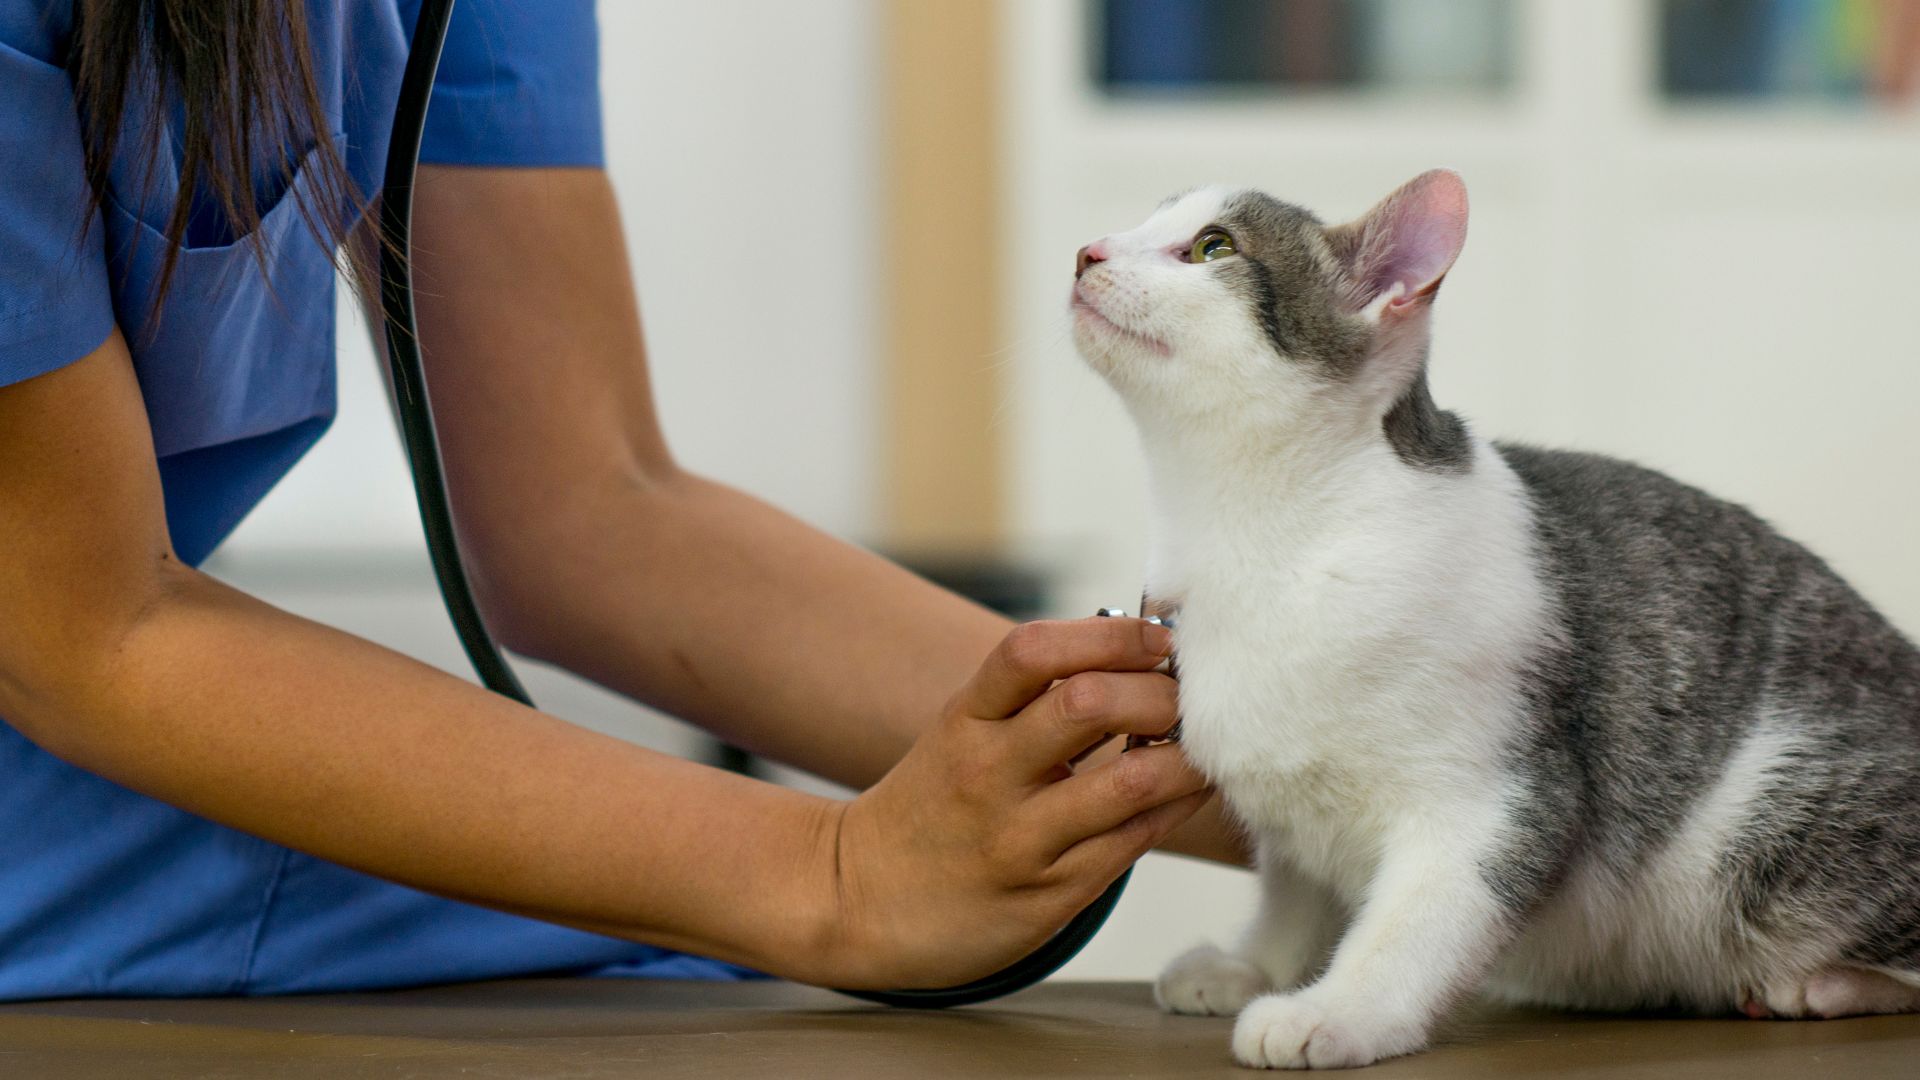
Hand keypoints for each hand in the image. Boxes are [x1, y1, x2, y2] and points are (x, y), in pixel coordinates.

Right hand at [817, 616, 1209, 989]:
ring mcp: (1019, 839)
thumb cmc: (933, 805)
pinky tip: (1186, 791)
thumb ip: (1034, 697)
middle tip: (1188, 699)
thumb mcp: (962, 734)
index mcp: (964, 720)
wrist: (859, 902)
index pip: (1032, 650)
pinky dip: (1175, 808)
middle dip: (1159, 693)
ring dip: (1187, 757)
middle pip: (1089, 705)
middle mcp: (987, 774)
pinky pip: (1133, 843)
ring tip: (1204, 746)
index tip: (1156, 637)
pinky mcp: (1049, 896)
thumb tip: (1138, 651)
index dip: (1108, 633)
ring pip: (1130, 783)